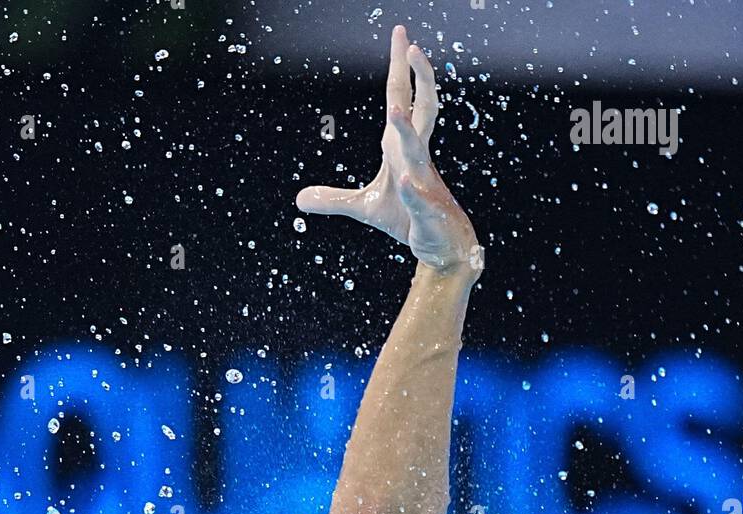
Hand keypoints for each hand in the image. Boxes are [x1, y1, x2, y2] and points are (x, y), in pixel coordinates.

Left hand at [296, 25, 482, 278]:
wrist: (442, 247)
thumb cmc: (409, 219)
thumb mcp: (365, 208)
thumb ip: (334, 199)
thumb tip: (300, 199)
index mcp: (403, 148)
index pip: (402, 99)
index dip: (401, 68)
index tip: (402, 36)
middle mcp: (416, 158)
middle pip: (421, 110)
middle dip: (418, 79)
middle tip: (412, 46)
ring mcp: (424, 183)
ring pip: (417, 151)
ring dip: (406, 131)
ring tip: (393, 111)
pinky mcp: (426, 212)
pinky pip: (418, 199)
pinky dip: (411, 192)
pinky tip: (403, 183)